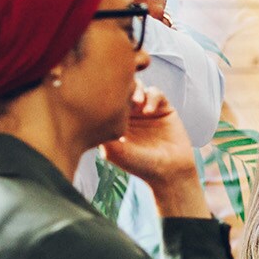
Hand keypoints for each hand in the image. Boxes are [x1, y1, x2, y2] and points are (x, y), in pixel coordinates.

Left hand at [102, 85, 203, 214]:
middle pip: (122, 88)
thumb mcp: (114, 151)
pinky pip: (155, 92)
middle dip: (122, 88)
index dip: (105, 94)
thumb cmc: (140, 165)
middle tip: (124, 98)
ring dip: (136, 90)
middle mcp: (130, 113)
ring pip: (138, 86)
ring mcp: (146, 109)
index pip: (106, 98)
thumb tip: (89, 113)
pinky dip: (151, 97)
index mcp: (115, 120)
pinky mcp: (163, 108)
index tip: (107, 101)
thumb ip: (102, 134)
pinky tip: (148, 111)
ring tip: (136, 103)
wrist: (169, 171)